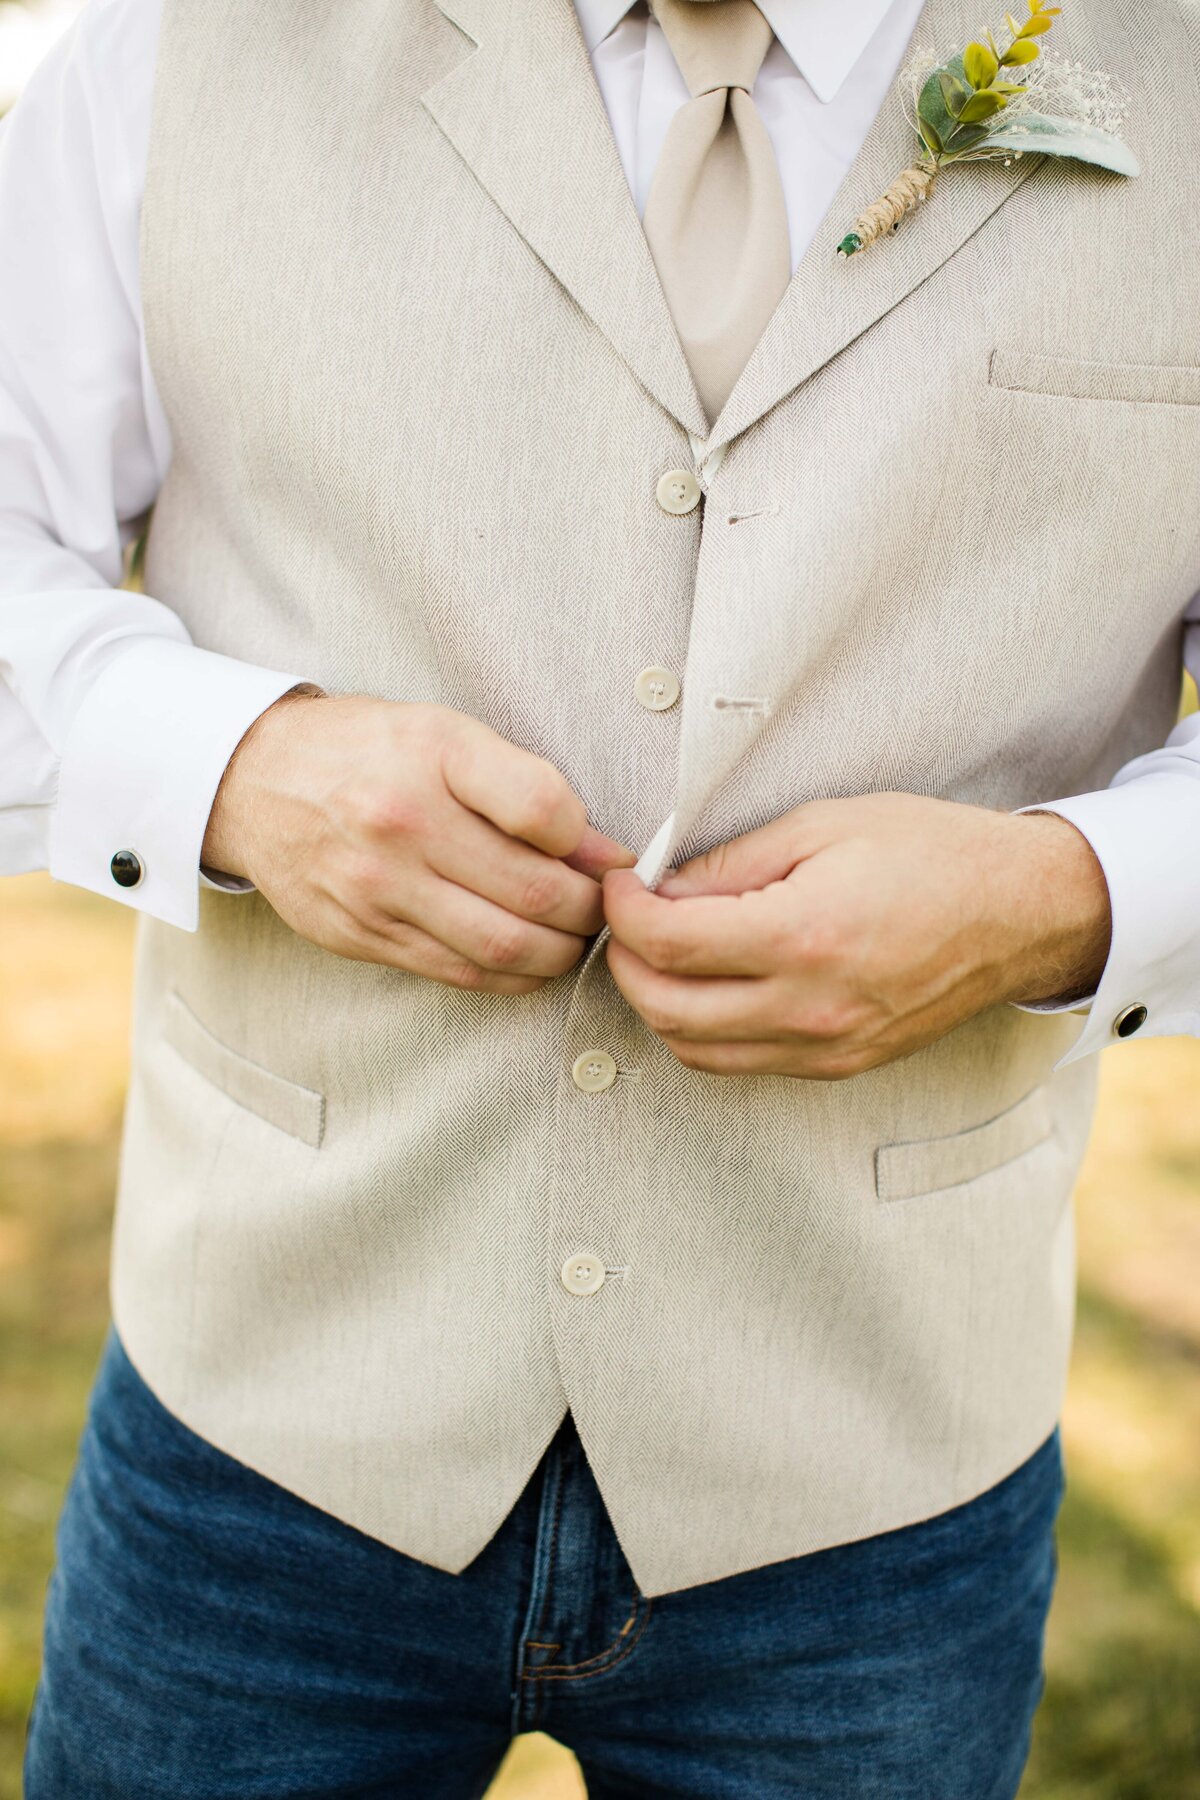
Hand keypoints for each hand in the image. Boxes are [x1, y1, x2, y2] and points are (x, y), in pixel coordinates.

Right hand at [203, 691, 634, 991]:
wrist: (255, 781)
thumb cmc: (366, 752)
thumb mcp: (445, 734)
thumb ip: (525, 786)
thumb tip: (602, 852)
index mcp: (432, 755)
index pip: (544, 810)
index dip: (592, 843)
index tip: (606, 855)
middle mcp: (402, 822)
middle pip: (535, 892)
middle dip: (590, 911)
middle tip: (603, 909)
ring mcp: (377, 887)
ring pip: (503, 945)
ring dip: (559, 953)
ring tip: (571, 937)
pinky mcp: (361, 935)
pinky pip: (459, 974)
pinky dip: (511, 976)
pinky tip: (527, 959)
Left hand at [603, 793, 1111, 1078]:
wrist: (1021, 912)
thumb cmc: (931, 852)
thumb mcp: (824, 824)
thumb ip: (731, 862)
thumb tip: (660, 887)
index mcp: (804, 935)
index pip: (669, 943)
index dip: (625, 911)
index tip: (620, 883)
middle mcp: (811, 1006)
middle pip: (665, 1009)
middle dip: (626, 962)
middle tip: (628, 919)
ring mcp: (826, 1046)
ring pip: (694, 1050)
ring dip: (658, 1004)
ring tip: (661, 953)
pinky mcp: (839, 1064)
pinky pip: (741, 1063)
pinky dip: (704, 1030)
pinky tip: (709, 985)